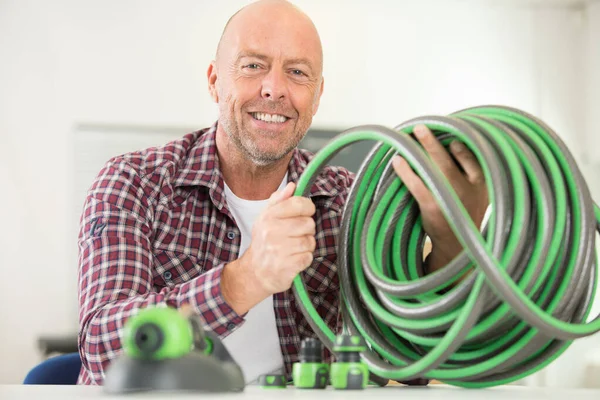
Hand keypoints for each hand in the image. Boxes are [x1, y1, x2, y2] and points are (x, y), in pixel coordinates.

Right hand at [222, 182, 316, 313]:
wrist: (254, 273)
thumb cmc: (263, 243)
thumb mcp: (265, 218)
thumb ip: (279, 200)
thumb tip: (292, 186)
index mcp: (268, 217)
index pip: (298, 204)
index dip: (307, 207)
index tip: (305, 212)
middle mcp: (272, 232)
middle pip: (308, 223)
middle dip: (306, 230)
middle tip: (296, 235)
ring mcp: (279, 250)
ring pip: (310, 241)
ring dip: (306, 246)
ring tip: (294, 248)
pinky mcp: (287, 266)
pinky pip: (308, 257)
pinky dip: (304, 259)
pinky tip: (293, 259)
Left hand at [392, 124, 488, 271]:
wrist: (458, 248)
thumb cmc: (463, 215)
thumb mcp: (477, 194)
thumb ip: (469, 172)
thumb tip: (453, 144)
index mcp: (480, 182)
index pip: (470, 156)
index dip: (456, 143)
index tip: (445, 133)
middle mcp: (467, 188)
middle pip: (448, 159)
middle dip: (433, 142)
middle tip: (421, 127)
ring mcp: (449, 197)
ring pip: (432, 168)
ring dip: (418, 151)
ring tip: (408, 136)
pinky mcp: (433, 206)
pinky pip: (417, 184)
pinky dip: (406, 171)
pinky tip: (398, 161)